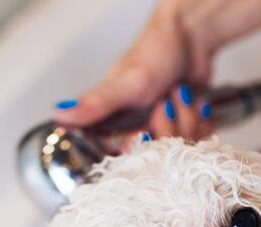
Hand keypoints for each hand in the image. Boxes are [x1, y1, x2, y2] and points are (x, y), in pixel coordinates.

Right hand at [51, 0, 260, 141]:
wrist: (195, 37)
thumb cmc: (157, 51)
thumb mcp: (126, 82)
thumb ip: (95, 104)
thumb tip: (59, 114)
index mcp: (115, 120)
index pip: (119, 154)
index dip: (135, 148)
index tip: (144, 133)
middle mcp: (138, 128)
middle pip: (155, 154)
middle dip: (167, 126)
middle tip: (166, 101)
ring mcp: (163, 128)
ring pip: (179, 147)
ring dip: (187, 118)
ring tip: (181, 92)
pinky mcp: (185, 128)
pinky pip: (198, 141)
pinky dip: (202, 120)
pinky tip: (197, 101)